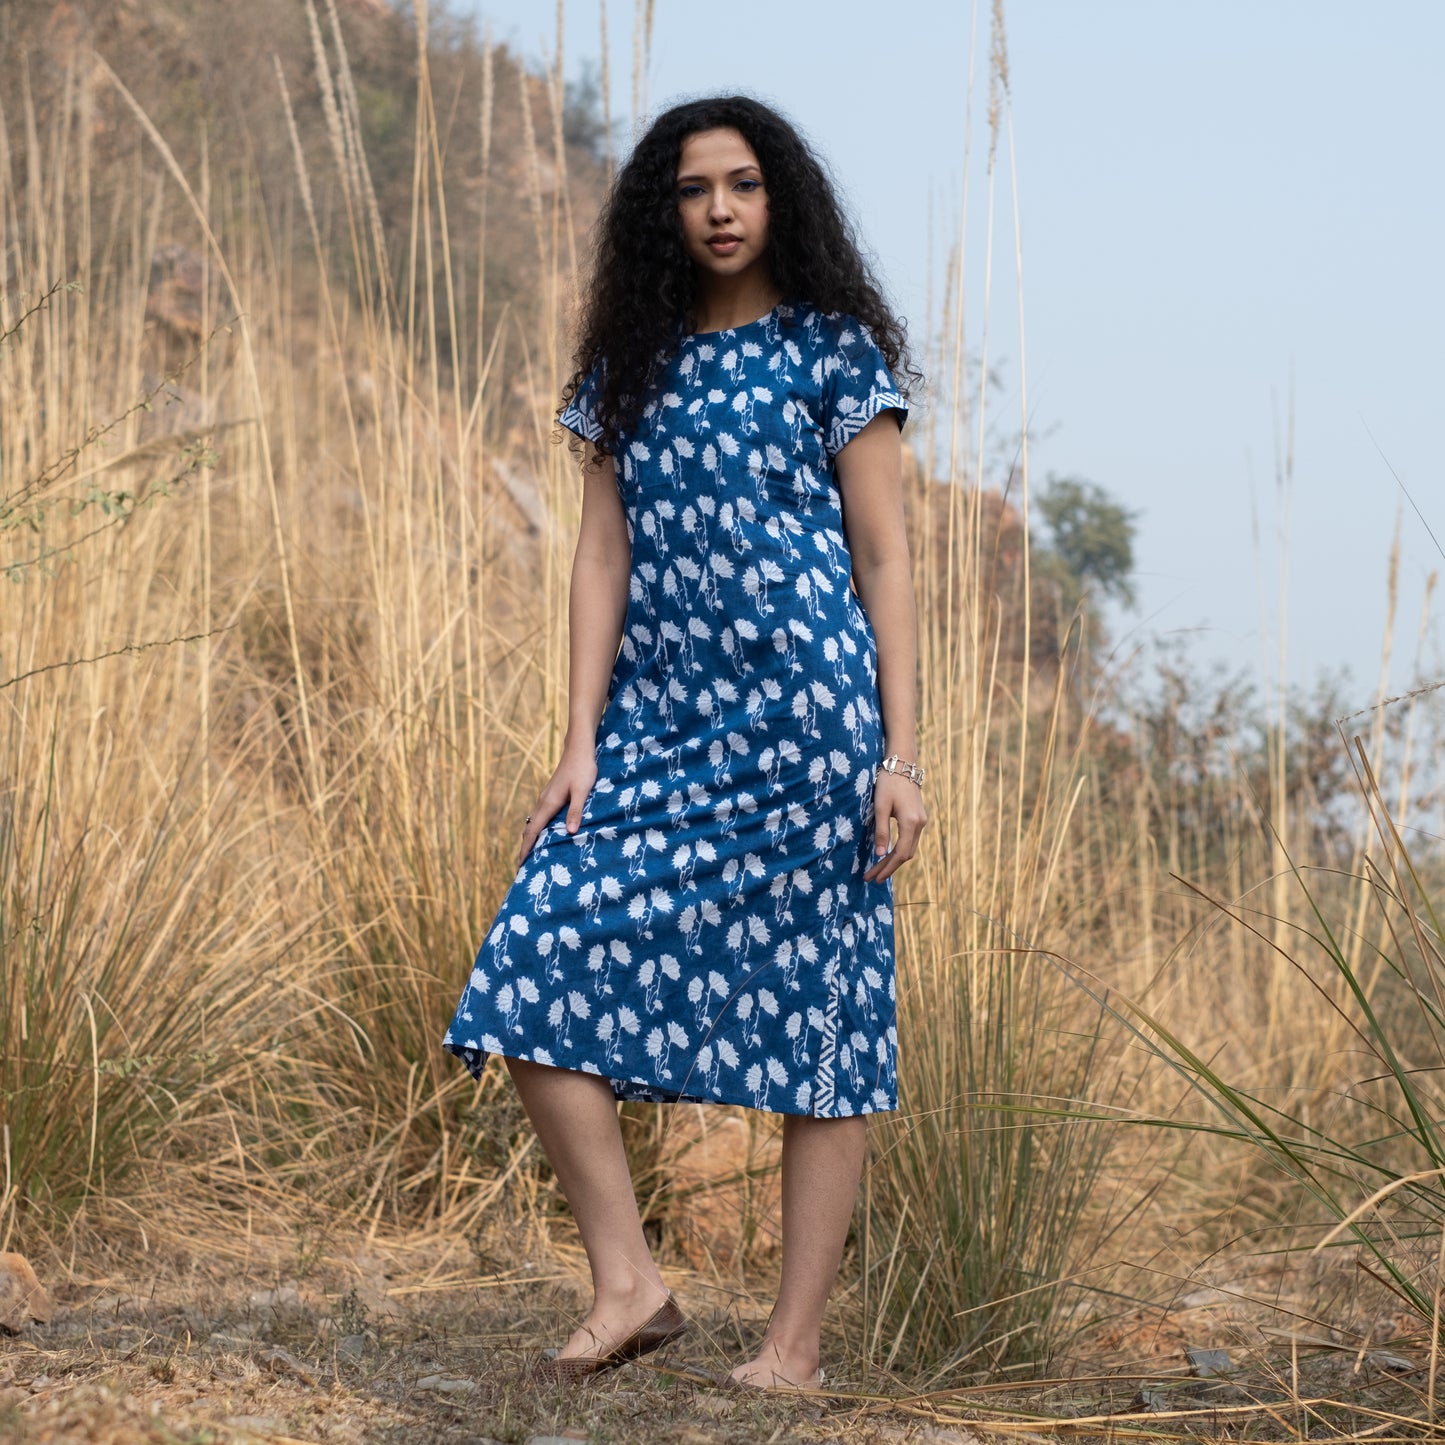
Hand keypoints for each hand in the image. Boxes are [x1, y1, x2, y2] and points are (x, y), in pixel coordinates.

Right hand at [517, 742, 597, 867]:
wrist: (579, 749)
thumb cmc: (582, 769)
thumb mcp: (582, 791)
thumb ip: (576, 810)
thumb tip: (570, 832)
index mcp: (549, 803)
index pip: (533, 830)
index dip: (526, 848)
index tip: (520, 864)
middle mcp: (544, 801)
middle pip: (530, 828)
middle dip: (525, 847)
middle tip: (523, 866)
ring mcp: (546, 797)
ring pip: (534, 822)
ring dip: (531, 838)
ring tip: (531, 854)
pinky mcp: (551, 795)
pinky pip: (540, 816)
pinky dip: (537, 828)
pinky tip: (544, 833)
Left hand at [863, 770, 926, 883]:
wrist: (903, 765)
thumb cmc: (888, 783)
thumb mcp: (880, 806)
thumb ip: (881, 831)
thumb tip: (880, 854)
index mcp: (911, 822)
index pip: (900, 853)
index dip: (888, 868)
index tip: (875, 877)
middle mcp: (920, 824)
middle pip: (906, 855)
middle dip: (889, 867)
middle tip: (872, 877)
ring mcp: (922, 821)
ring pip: (909, 849)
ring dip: (894, 861)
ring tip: (877, 870)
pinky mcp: (919, 818)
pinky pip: (910, 840)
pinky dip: (899, 850)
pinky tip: (887, 855)